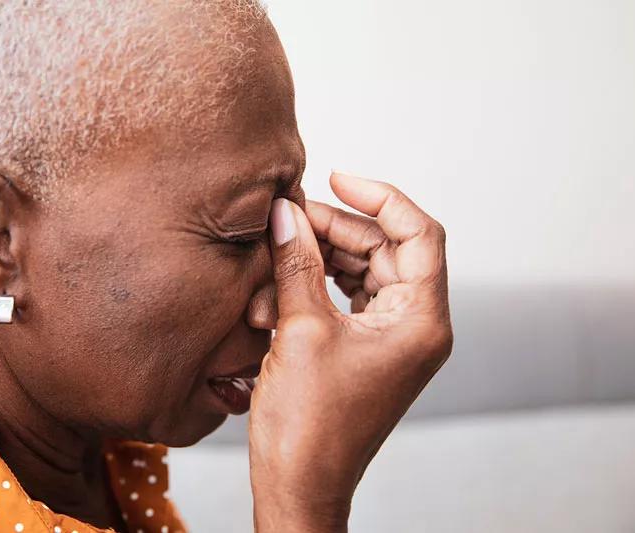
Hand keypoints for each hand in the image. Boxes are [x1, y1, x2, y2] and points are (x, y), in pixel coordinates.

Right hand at [249, 171, 452, 532]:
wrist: (299, 485)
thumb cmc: (308, 427)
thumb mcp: (299, 330)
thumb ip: (296, 262)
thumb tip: (284, 212)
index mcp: (421, 321)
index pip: (418, 234)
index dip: (380, 197)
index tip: (337, 177)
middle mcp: (416, 326)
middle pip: (386, 249)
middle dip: (337, 227)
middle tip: (289, 214)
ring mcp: (392, 338)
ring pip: (364, 270)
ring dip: (322, 255)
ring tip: (280, 248)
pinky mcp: (366, 347)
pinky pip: (349, 295)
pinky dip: (318, 281)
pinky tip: (284, 279)